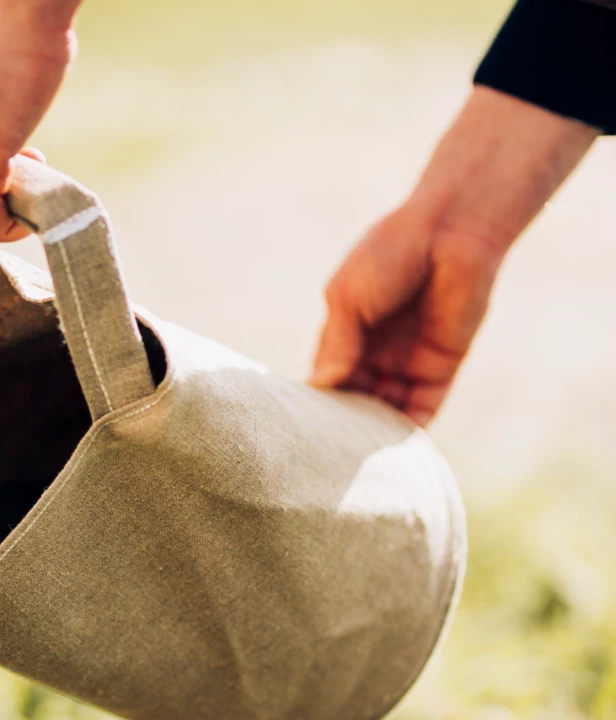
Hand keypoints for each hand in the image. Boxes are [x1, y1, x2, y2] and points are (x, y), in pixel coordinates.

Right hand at [312, 86, 597, 425]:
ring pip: (384, 410)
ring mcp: (406, 362)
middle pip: (354, 399)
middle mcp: (375, 352)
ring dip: (371, 431)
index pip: (327, 378)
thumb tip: (321, 387)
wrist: (451, 231)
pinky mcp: (440, 369)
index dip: (316, 401)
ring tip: (352, 456)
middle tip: (323, 449)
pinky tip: (387, 449)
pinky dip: (405, 430)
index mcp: (346, 332)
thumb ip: (336, 344)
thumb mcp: (347, 297)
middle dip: (342, 422)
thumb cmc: (389, 254)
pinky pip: (420, 409)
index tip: (299, 426)